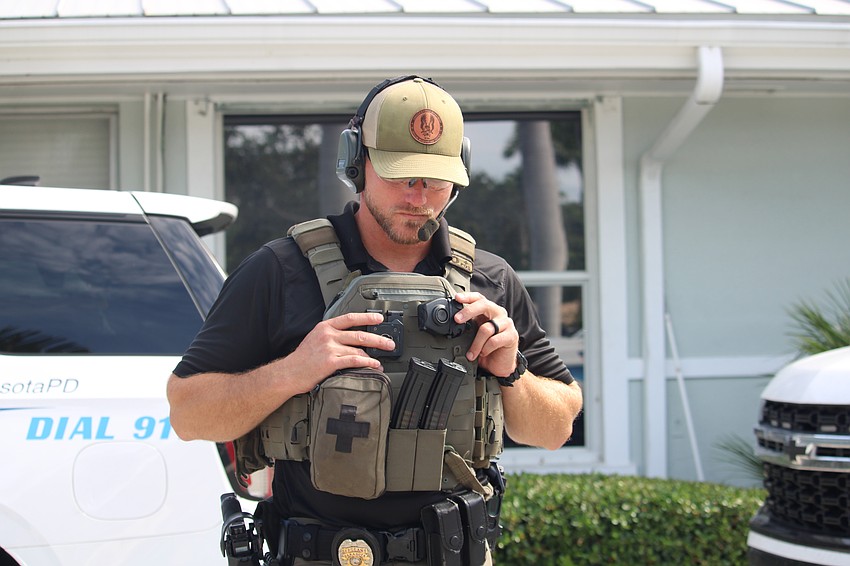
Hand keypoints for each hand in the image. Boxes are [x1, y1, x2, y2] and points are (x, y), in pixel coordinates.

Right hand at [282, 312, 396, 392]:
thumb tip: (351, 339)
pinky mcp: (331, 362)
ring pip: (358, 349)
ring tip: (381, 359)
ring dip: (373, 355)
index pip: (350, 318)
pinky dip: (367, 363)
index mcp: (325, 327)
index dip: (367, 318)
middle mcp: (328, 335)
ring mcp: (330, 348)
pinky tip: (373, 365)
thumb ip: (332, 335)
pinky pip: (354, 360)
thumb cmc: (302, 359)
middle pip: (359, 334)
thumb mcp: (315, 339)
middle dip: (378, 339)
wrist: (289, 373)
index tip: (379, 319)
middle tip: (389, 343)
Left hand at [452, 292, 518, 377]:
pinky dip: (485, 349)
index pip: (479, 298)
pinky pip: (494, 341)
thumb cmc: (486, 347)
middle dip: (468, 311)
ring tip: (470, 354)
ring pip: (486, 328)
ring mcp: (506, 323)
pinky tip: (483, 354)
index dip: (468, 296)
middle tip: (457, 320)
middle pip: (484, 305)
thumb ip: (467, 325)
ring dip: (475, 343)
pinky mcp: (512, 336)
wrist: (500, 364)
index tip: (457, 298)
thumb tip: (451, 323)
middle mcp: (498, 313)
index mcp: (488, 310)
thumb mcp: (474, 334)